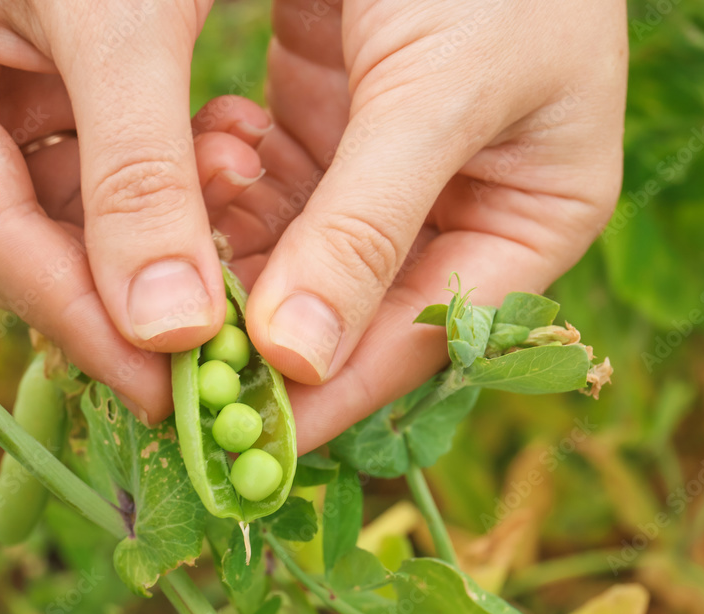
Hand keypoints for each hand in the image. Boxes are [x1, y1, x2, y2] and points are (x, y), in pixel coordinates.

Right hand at [0, 0, 270, 419]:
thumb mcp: (121, 23)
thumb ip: (138, 176)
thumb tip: (164, 331)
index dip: (81, 318)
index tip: (167, 388)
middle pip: (32, 236)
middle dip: (137, 275)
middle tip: (227, 331)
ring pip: (83, 210)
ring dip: (172, 222)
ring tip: (242, 192)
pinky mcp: (62, 88)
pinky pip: (116, 167)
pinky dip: (180, 175)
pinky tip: (233, 151)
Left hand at [212, 0, 627, 450]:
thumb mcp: (438, 91)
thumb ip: (364, 227)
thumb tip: (297, 358)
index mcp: (528, 221)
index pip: (421, 338)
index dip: (333, 389)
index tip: (242, 432)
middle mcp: (458, 209)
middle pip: (351, 307)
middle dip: (264, 321)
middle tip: (175, 349)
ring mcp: (387, 170)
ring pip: (298, 254)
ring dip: (237, 246)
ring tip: (187, 219)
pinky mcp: (332, 124)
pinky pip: (272, 187)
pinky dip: (232, 180)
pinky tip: (212, 147)